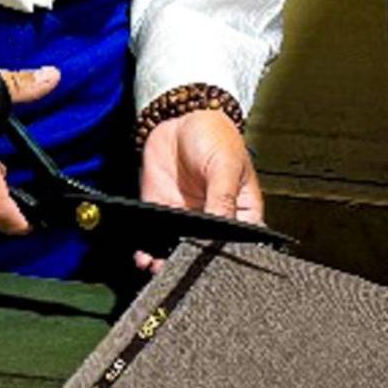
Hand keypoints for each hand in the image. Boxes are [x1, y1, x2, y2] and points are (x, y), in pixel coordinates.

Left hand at [134, 110, 260, 272]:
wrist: (180, 116)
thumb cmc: (215, 136)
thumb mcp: (225, 166)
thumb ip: (222, 199)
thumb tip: (221, 233)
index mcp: (241, 213)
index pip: (239, 247)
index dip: (228, 260)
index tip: (214, 269)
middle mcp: (215, 222)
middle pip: (207, 254)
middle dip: (194, 266)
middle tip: (183, 271)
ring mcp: (188, 220)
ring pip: (180, 252)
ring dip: (169, 263)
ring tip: (161, 269)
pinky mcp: (163, 213)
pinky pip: (156, 239)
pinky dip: (149, 251)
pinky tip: (146, 257)